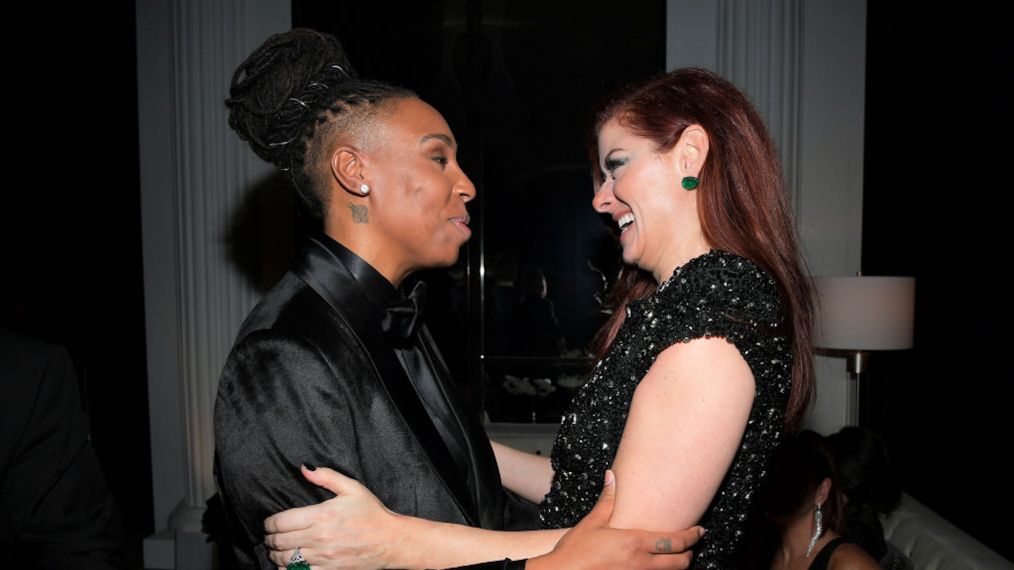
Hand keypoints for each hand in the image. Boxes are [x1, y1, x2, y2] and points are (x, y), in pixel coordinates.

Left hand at [264, 465, 405, 569]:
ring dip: (275, 555)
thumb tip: (304, 468)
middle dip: (269, 538)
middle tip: (269, 536)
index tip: (269, 523)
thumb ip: (326, 476)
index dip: (269, 523)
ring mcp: (323, 558)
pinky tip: (288, 565)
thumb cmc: (372, 513)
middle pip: (279, 541)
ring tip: (276, 550)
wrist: (391, 541)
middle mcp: (319, 538)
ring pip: (286, 559)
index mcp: (322, 515)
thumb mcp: (352, 488)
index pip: (282, 521)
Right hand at [527, 470, 703, 569]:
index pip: (675, 541)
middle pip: (680, 562)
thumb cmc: (574, 551)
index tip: (700, 531)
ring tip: (676, 558)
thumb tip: (612, 476)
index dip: (692, 536)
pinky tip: (654, 566)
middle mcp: (641, 563)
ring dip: (676, 567)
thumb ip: (607, 500)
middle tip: (691, 547)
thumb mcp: (592, 523)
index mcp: (634, 543)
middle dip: (689, 554)